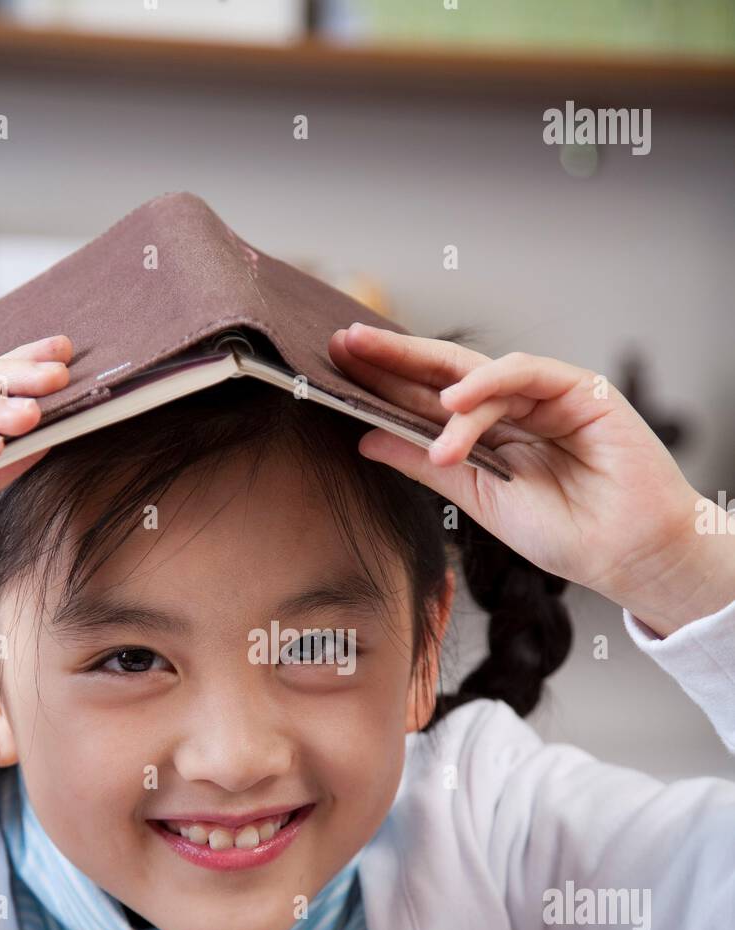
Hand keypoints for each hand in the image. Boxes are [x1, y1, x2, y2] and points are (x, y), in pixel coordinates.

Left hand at [329, 323, 734, 635]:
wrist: (625, 555)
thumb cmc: (566, 533)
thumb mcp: (477, 498)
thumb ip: (426, 464)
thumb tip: (366, 439)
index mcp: (489, 435)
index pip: (427, 400)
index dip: (384, 383)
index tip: (336, 370)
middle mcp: (513, 409)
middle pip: (444, 374)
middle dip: (394, 358)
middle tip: (346, 343)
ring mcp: (545, 395)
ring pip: (478, 373)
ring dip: (433, 387)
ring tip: (395, 404)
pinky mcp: (579, 389)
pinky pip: (525, 374)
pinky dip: (487, 387)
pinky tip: (453, 407)